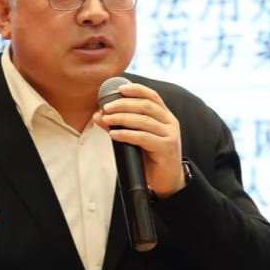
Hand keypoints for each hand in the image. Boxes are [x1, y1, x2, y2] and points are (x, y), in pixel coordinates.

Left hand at [93, 82, 184, 196]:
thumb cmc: (151, 157)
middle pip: (146, 106)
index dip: (136, 89)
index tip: (119, 89)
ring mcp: (170, 135)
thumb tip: (99, 115)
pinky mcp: (166, 148)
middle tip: (106, 107)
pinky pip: (144, 138)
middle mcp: (170, 122)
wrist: (167, 180)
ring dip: (122, 118)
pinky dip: (127, 134)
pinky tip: (115, 135)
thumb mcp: (136, 138)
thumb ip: (120, 125)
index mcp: (165, 116)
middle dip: (124, 104)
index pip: (152, 96)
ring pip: (144, 121)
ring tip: (106, 120)